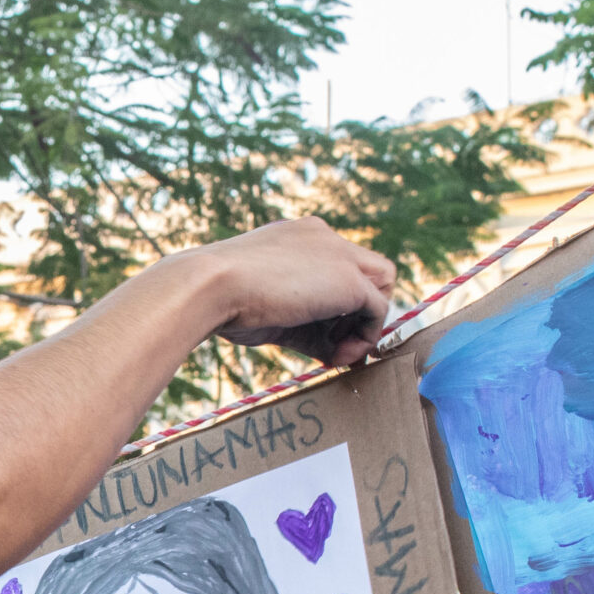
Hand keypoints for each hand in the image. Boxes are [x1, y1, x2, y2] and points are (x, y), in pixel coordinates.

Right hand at [184, 217, 397, 367]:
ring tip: (339, 355)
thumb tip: (330, 352)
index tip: (321, 335)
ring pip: (381, 285)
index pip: (335, 268)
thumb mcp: (268, 309)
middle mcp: (323, 238)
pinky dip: (366, 337)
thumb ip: (303, 324)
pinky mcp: (351, 280)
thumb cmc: (223, 299)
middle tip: (338, 346)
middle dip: (357, 312)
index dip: (335, 304)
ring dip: (365, 325)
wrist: (211, 285)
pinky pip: (379, 309)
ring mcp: (340, 254)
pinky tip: (339, 356)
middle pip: (367, 271)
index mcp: (298, 238)